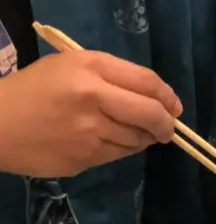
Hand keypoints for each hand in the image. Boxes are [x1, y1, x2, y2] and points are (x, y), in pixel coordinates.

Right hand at [0, 50, 181, 177]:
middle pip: (151, 113)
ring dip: (142, 138)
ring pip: (137, 139)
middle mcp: (93, 97)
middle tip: (169, 129)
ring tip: (131, 132)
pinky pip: (118, 154)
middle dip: (167, 124)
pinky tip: (107, 141)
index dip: (168, 96)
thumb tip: (156, 99)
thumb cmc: (33, 89)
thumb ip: (111, 76)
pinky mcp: (85, 157)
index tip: (174, 106)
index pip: (147, 82)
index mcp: (90, 68)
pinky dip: (122, 149)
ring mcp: (89, 131)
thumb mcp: (69, 66)